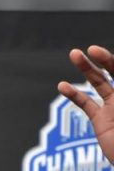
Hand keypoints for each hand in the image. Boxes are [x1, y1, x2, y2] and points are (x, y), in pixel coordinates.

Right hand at [58, 46, 113, 165]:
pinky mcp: (101, 120)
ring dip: (86, 68)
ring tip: (74, 54)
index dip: (113, 61)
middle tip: (89, 50)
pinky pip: (86, 104)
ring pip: (98, 83)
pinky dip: (74, 94)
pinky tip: (62, 85)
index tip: (100, 54)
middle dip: (103, 60)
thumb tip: (98, 94)